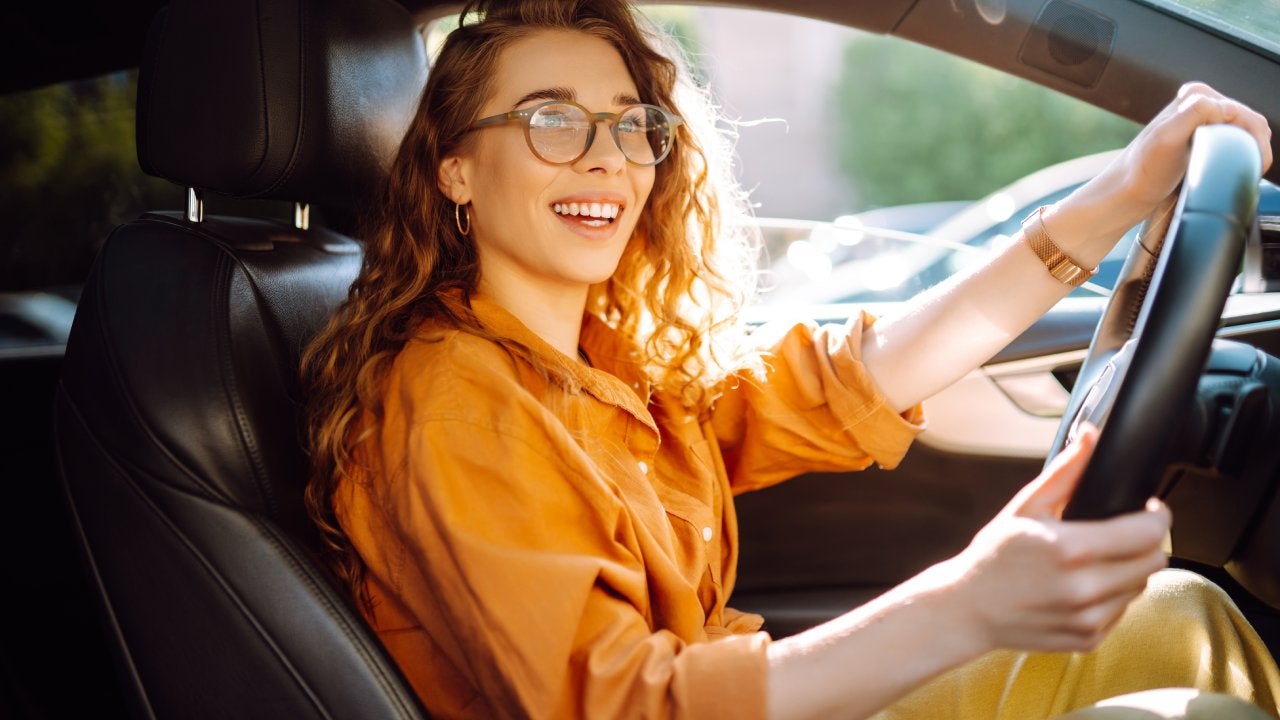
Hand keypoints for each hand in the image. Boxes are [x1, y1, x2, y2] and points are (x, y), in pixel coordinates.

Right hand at [940, 426, 1170, 652]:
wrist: (968, 609)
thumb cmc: (993, 556)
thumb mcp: (1025, 507)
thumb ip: (1065, 472)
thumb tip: (1091, 436)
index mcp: (1071, 549)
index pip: (1149, 533)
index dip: (1157, 515)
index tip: (1148, 508)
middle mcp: (1085, 589)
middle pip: (1154, 561)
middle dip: (1146, 541)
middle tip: (1124, 531)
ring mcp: (1089, 618)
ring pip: (1141, 586)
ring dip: (1129, 569)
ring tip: (1098, 559)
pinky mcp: (1089, 639)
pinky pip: (1122, 610)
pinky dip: (1112, 596)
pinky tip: (1084, 585)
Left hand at [1071, 83, 1271, 239]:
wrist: (1127, 192)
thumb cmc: (1144, 170)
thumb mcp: (1168, 137)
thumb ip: (1196, 113)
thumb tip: (1226, 107)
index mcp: (1196, 95)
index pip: (1243, 112)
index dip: (1256, 138)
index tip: (1256, 163)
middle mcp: (1199, 102)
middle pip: (1248, 121)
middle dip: (1258, 144)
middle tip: (1254, 170)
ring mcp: (1201, 121)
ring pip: (1245, 132)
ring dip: (1253, 149)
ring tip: (1248, 171)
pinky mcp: (1201, 139)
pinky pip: (1235, 142)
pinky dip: (1244, 154)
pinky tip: (1239, 168)